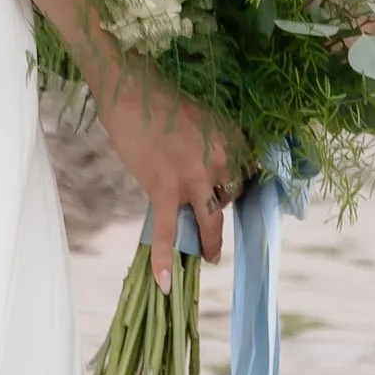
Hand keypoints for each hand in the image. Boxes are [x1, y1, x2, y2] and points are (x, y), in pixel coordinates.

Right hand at [96, 71, 239, 291]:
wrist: (129, 91)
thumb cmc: (160, 97)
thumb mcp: (201, 116)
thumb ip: (211, 143)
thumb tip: (206, 166)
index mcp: (232, 140)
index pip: (245, 173)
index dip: (234, 182)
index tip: (227, 188)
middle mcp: (221, 162)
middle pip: (229, 196)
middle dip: (218, 204)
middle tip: (208, 209)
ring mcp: (193, 180)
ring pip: (210, 220)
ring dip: (210, 241)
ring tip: (210, 256)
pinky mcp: (165, 191)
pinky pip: (166, 231)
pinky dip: (164, 258)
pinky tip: (165, 282)